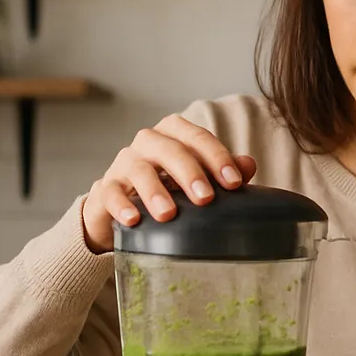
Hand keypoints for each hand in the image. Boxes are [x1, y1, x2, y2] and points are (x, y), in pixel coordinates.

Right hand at [81, 113, 258, 251]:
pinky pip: (111, 193)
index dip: (217, 157)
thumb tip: (249, 165)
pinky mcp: (106, 188)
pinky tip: (134, 220)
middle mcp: (148, 143)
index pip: (197, 137)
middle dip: (189, 172)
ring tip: (169, 214)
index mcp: (175, 135)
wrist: (126, 208)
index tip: (234, 183)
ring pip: (139, 169)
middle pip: (169, 149)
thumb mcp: (198, 180)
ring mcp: (124, 164)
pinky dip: (121, 206)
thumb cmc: (170, 189)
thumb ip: (222, 172)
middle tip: (205, 198)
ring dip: (155, 191)